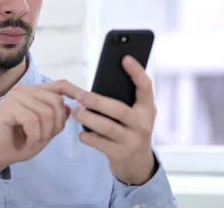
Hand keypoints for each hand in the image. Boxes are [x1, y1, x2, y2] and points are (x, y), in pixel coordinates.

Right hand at [0, 80, 82, 174]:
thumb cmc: (20, 142)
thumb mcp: (46, 130)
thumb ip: (57, 117)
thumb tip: (73, 107)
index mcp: (34, 91)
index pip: (59, 85)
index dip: (74, 90)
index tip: (85, 98)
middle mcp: (24, 90)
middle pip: (56, 101)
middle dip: (56, 125)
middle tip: (45, 138)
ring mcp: (14, 96)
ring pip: (45, 112)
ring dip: (44, 133)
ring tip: (34, 140)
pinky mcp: (7, 107)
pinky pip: (32, 120)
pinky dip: (34, 136)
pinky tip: (27, 141)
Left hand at [71, 56, 156, 184]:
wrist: (138, 165)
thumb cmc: (130, 131)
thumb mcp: (135, 115)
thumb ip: (124, 101)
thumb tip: (98, 84)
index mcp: (147, 109)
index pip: (146, 87)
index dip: (137, 72)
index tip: (125, 58)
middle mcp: (143, 124)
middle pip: (119, 110)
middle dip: (96, 101)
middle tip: (79, 95)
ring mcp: (132, 141)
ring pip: (106, 127)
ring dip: (87, 118)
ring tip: (75, 111)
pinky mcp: (120, 155)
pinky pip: (99, 143)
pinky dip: (87, 136)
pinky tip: (81, 132)